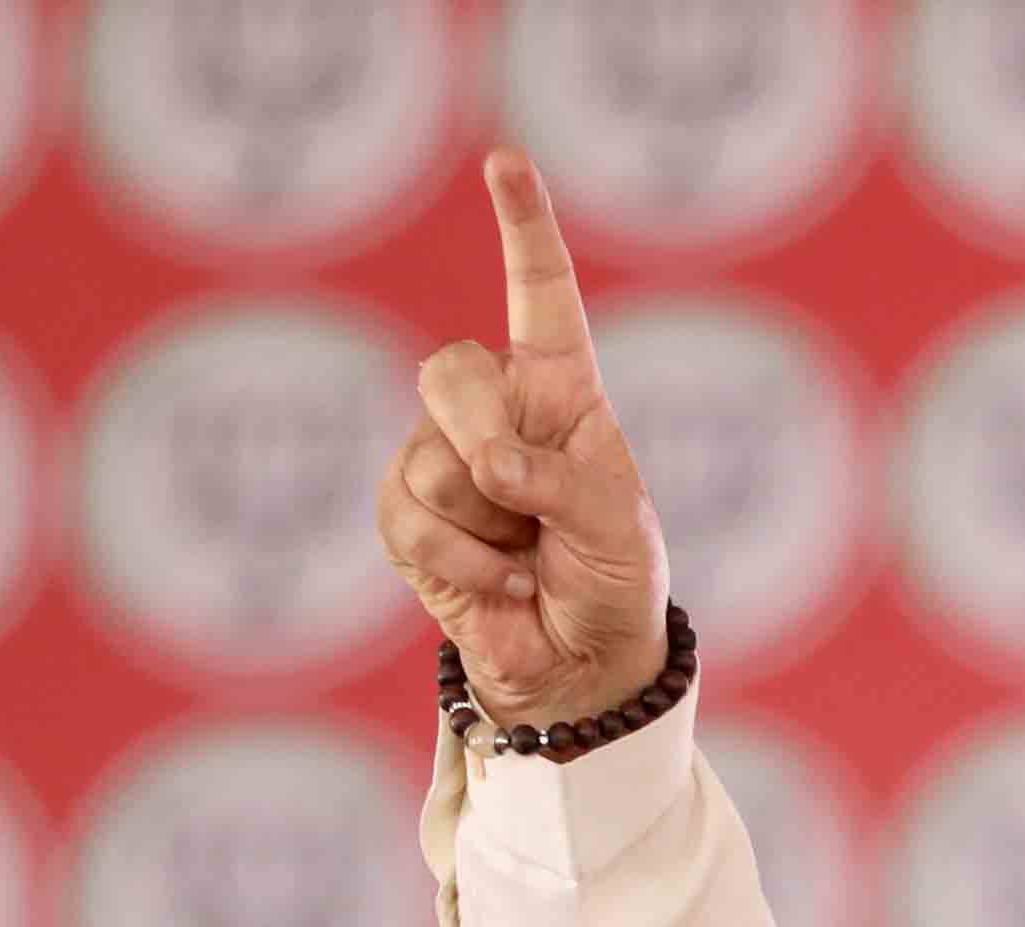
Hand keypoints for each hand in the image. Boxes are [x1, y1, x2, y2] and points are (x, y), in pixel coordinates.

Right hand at [375, 146, 669, 728]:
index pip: (541, 298)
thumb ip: (561, 483)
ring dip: (485, 528)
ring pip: (430, 461)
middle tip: (522, 498)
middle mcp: (496, 414)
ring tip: (527, 558)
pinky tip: (498, 585)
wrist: (579, 664)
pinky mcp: (406, 517)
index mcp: (562, 394)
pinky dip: (459, 564)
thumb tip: (488, 468)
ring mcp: (442, 461)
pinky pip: (408, 520)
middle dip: (484, 438)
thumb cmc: (613, 582)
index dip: (523, 230)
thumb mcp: (618, 527)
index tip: (505, 164)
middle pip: (451, 373)